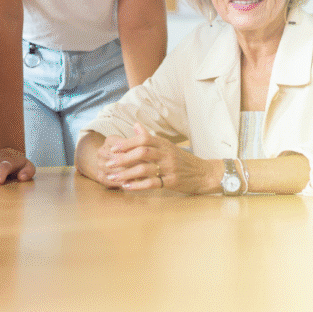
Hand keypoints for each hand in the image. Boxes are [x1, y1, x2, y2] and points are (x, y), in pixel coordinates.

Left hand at [101, 123, 215, 193]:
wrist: (204, 173)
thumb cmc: (183, 160)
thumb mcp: (167, 146)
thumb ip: (149, 137)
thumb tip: (135, 124)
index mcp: (164, 143)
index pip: (143, 139)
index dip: (127, 143)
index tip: (112, 149)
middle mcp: (166, 154)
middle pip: (142, 152)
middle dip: (123, 158)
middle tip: (109, 163)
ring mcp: (169, 168)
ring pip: (144, 168)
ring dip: (126, 173)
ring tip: (113, 177)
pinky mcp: (172, 181)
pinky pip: (152, 183)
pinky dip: (137, 185)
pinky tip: (127, 187)